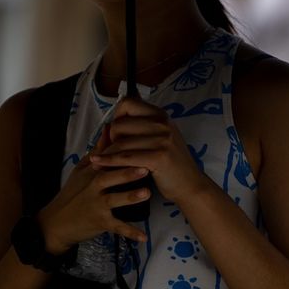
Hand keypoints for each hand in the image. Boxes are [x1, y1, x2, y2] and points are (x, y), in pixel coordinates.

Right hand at [38, 132, 150, 254]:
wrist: (56, 223)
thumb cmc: (72, 193)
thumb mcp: (81, 170)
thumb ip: (98, 151)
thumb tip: (110, 128)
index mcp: (92, 172)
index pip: (107, 158)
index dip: (123, 152)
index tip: (140, 145)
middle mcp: (94, 187)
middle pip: (111, 177)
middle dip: (127, 172)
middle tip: (146, 166)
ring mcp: (96, 205)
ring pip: (114, 200)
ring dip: (130, 197)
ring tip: (147, 193)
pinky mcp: (99, 222)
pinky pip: (117, 227)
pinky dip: (130, 233)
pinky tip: (144, 237)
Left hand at [88, 97, 209, 204]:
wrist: (190, 185)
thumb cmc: (170, 164)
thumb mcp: (159, 139)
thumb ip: (140, 129)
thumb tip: (108, 125)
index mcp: (161, 115)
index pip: (128, 103)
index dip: (116, 116)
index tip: (116, 132)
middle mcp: (162, 123)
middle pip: (120, 124)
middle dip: (110, 139)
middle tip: (111, 151)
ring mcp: (162, 139)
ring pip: (120, 142)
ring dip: (106, 153)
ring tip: (98, 161)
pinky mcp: (158, 156)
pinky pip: (125, 157)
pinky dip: (108, 161)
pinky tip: (98, 163)